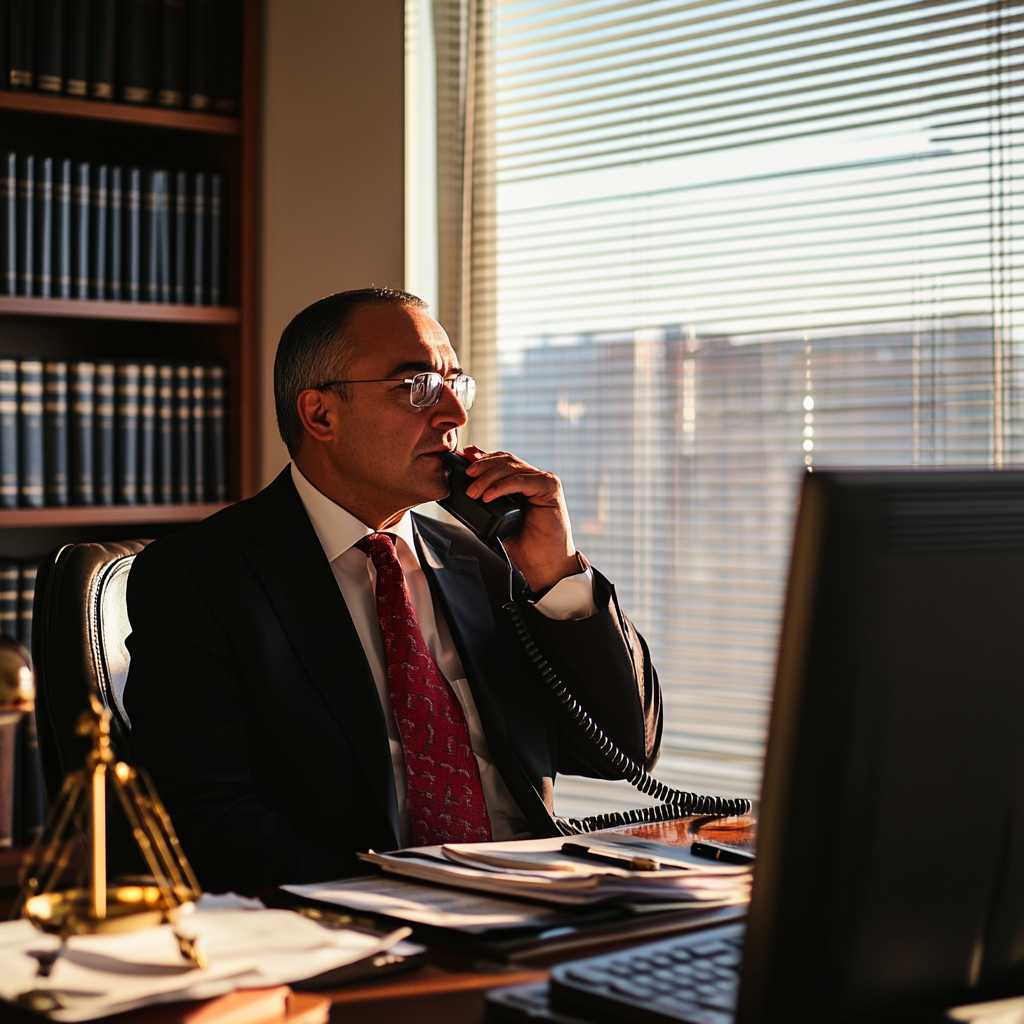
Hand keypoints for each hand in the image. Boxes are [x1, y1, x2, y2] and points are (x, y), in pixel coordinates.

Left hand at [461, 446, 579, 591]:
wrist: (542, 565)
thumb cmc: (523, 546)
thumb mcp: (496, 519)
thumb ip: (486, 501)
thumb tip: (467, 488)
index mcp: (523, 483)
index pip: (501, 462)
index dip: (482, 457)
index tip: (464, 457)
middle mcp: (534, 479)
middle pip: (505, 460)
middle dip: (483, 465)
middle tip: (467, 476)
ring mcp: (543, 482)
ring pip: (511, 468)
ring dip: (488, 477)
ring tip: (474, 491)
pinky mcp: (550, 489)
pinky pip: (521, 480)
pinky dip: (502, 486)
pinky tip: (488, 495)